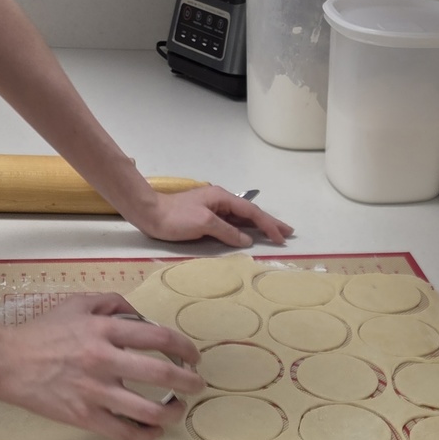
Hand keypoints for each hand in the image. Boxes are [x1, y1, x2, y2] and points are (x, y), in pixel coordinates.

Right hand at [0, 293, 205, 439]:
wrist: (7, 362)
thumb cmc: (43, 332)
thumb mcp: (77, 304)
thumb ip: (112, 303)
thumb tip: (141, 315)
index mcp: (105, 330)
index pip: (159, 338)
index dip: (185, 348)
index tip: (193, 357)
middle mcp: (104, 360)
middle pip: (162, 374)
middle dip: (189, 382)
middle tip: (197, 385)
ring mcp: (95, 392)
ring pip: (148, 410)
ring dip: (172, 412)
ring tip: (177, 410)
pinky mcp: (84, 417)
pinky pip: (124, 432)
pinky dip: (145, 435)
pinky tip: (153, 431)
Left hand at [131, 186, 293, 246]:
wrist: (150, 215)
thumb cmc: (176, 217)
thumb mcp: (204, 224)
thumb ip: (227, 232)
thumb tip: (247, 240)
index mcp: (222, 198)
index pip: (251, 213)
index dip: (268, 225)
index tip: (281, 236)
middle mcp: (221, 202)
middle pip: (251, 214)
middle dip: (270, 223)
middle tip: (288, 232)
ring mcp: (214, 210)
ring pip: (242, 219)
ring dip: (259, 227)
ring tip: (275, 234)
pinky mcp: (206, 219)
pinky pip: (232, 225)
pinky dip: (244, 230)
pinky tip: (250, 236)